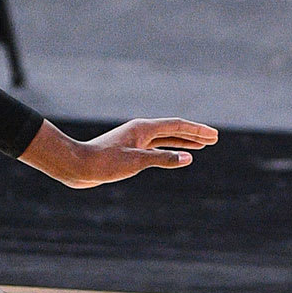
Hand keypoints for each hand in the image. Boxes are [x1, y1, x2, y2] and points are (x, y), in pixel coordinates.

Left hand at [33, 118, 218, 188]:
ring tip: (201, 146)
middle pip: (174, 130)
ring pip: (166, 140)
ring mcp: (136, 141)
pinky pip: (157, 149)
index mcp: (143, 128)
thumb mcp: (136, 162)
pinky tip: (177, 156)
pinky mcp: (130, 152)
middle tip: (214, 139)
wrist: (78, 167)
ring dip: (184, 142)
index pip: (177, 126)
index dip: (197, 131)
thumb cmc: (104, 163)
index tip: (213, 136)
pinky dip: (170, 151)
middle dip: (195, 135)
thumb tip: (188, 158)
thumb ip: (163, 159)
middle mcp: (141, 132)